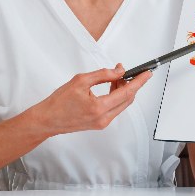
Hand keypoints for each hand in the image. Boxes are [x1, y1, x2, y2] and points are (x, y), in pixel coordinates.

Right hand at [33, 64, 152, 134]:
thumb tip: (119, 71)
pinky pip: (114, 109)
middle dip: (130, 84)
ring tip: (115, 78)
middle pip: (128, 99)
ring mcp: (102, 123)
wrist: (48, 119)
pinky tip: (110, 88)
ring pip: (122, 104)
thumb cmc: (59, 102)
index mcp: (99, 107)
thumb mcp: (80, 81)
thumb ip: (103, 75)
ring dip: (122, 90)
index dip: (139, 81)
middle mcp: (104, 118)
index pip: (127, 92)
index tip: (147, 74)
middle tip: (125, 72)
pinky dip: (116, 97)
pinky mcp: (100, 124)